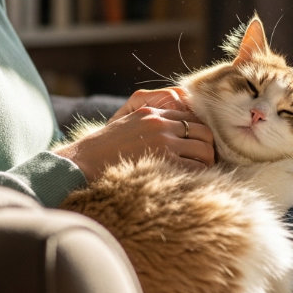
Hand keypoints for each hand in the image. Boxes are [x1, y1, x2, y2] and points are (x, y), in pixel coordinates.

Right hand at [55, 89, 214, 180]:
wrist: (83, 161)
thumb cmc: (103, 147)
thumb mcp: (126, 123)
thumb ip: (147, 122)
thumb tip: (169, 130)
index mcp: (152, 112)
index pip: (191, 118)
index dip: (200, 133)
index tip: (200, 145)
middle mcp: (160, 123)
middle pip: (203, 131)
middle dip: (209, 146)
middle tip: (206, 160)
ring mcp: (163, 140)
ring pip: (204, 149)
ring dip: (207, 161)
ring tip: (202, 171)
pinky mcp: (162, 158)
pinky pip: (194, 166)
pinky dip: (199, 174)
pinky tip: (194, 180)